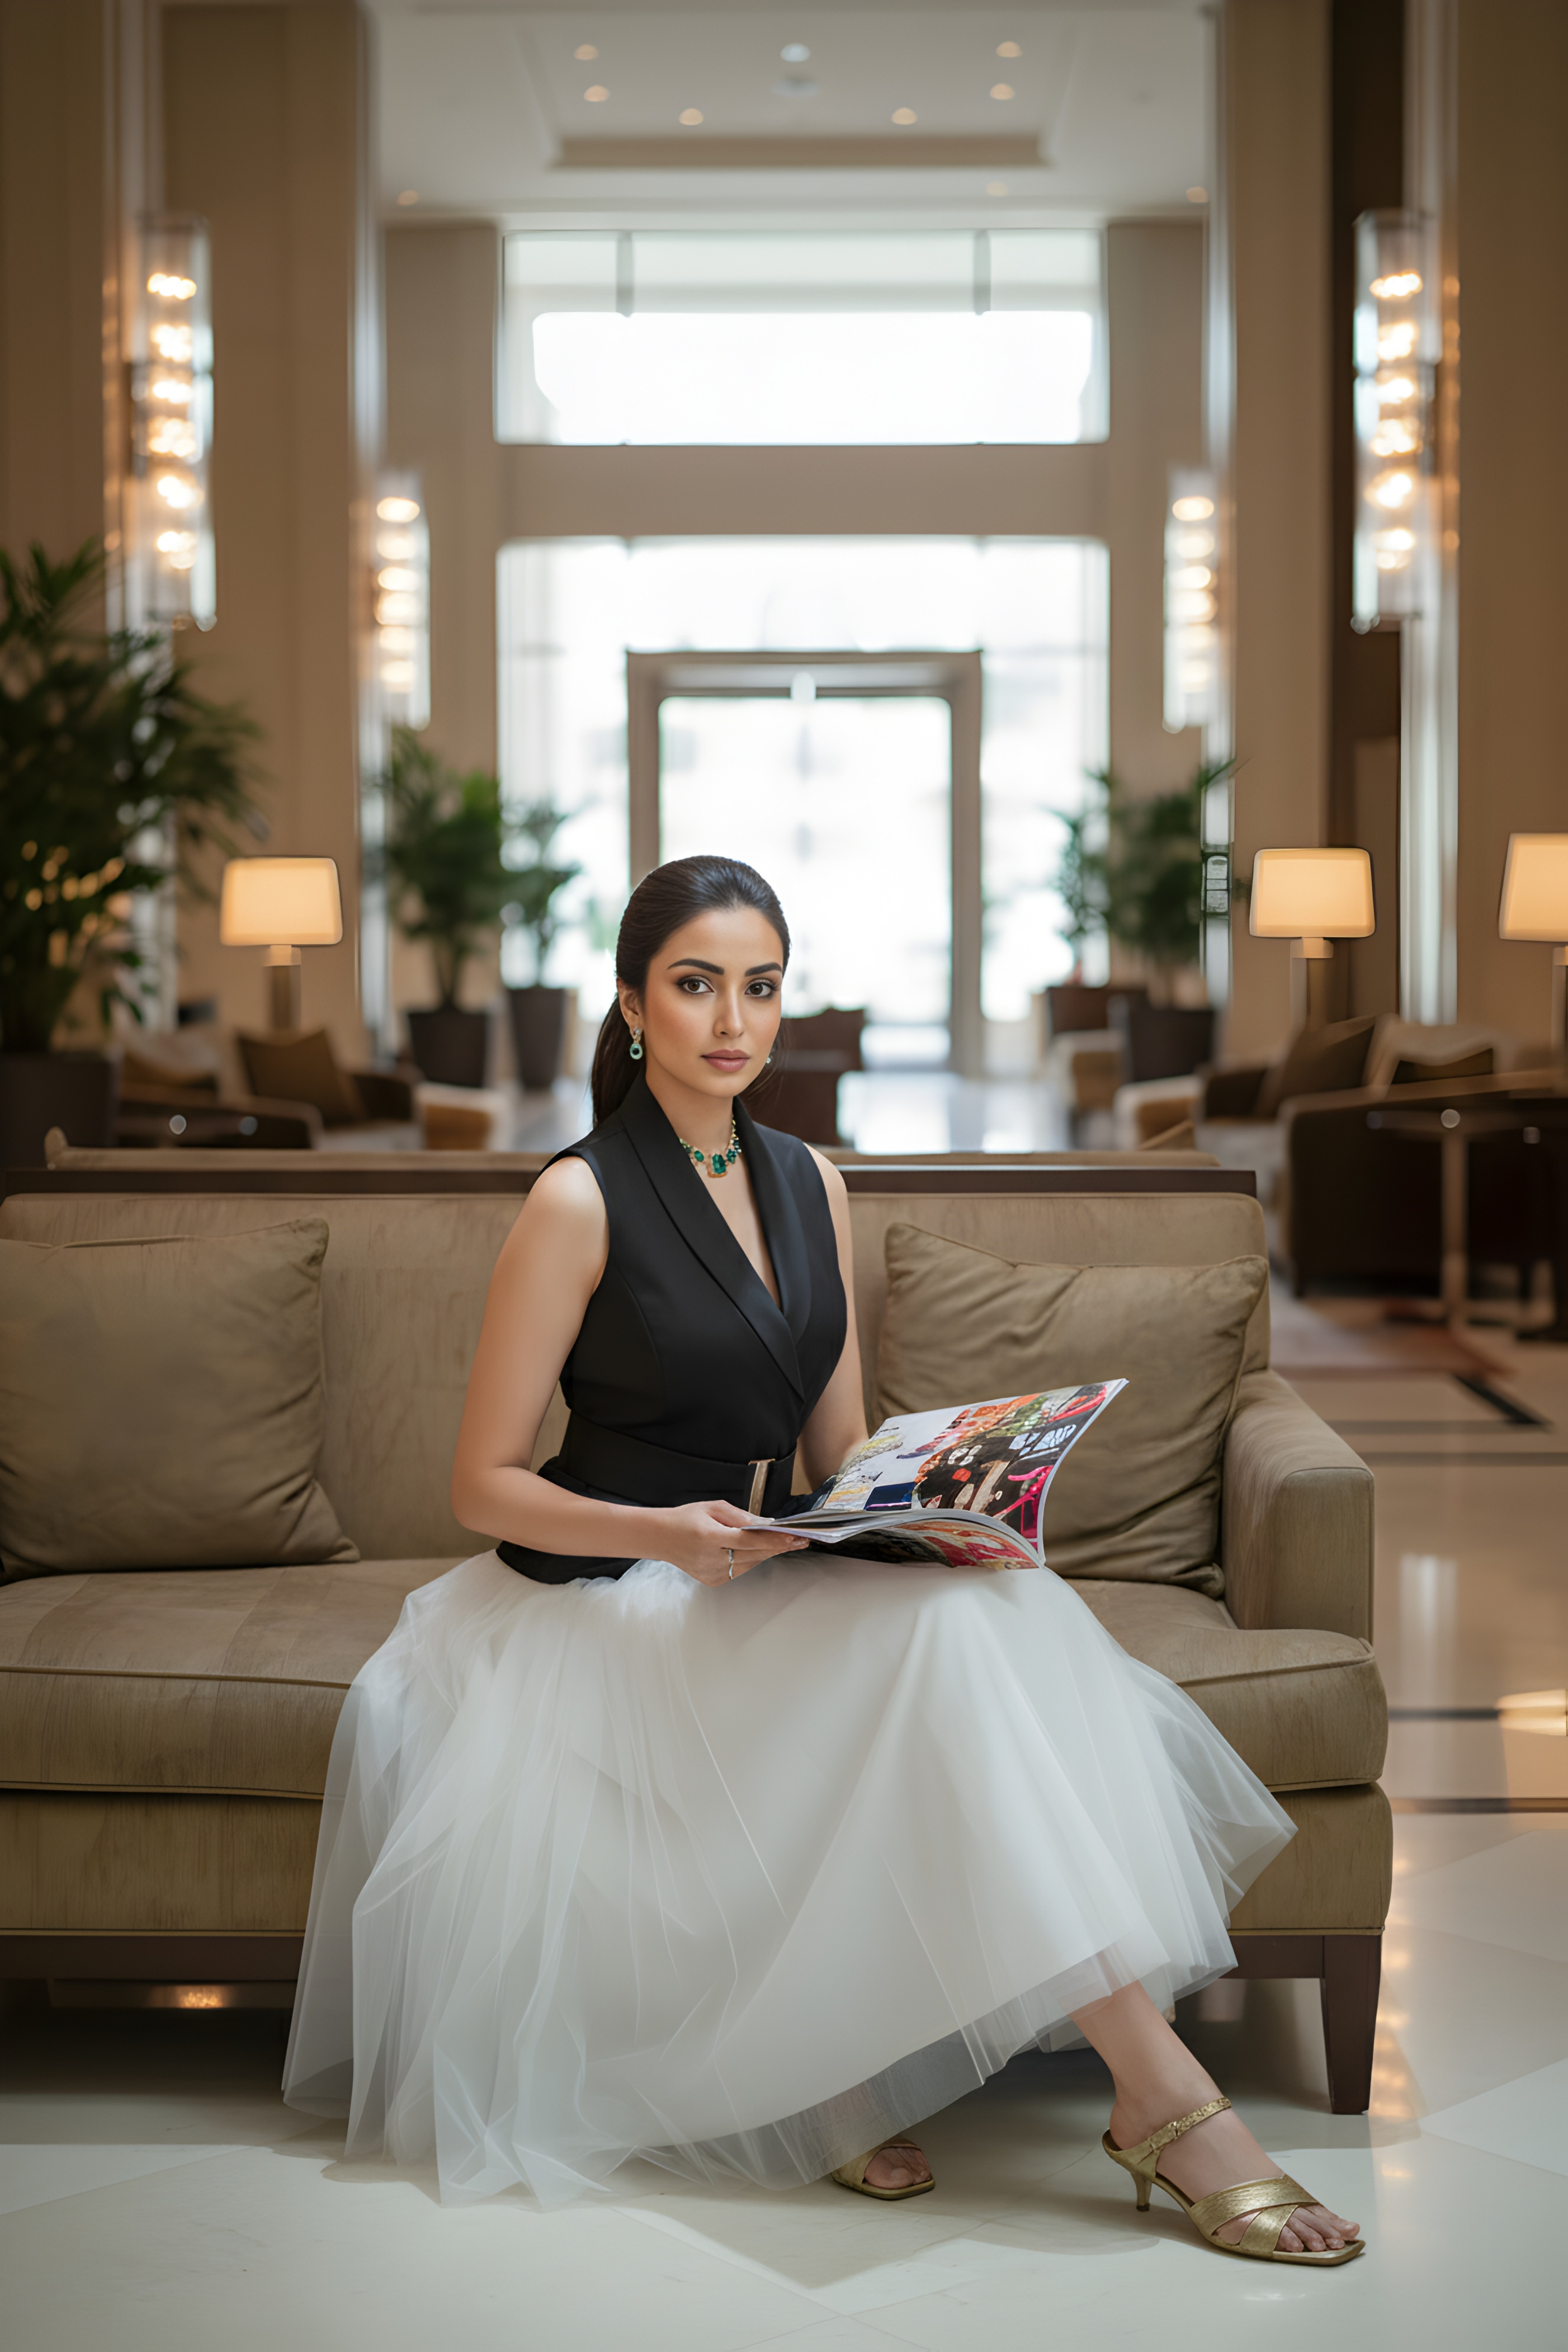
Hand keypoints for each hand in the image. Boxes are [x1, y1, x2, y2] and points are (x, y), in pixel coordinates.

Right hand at [653, 1498, 809, 1585]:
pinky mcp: (713, 1581)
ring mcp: (712, 1574)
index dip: (774, 1539)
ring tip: (782, 1542)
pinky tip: (754, 1550)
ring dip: (766, 1553)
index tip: (794, 1536)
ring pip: (750, 1564)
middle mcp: (711, 1559)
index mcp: (709, 1537)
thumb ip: (740, 1516)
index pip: (750, 1540)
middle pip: (754, 1555)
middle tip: (800, 1540)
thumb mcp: (713, 1508)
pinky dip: (750, 1560)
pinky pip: (740, 1570)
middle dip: (779, 1547)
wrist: (660, 1538)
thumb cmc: (685, 1519)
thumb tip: (765, 1524)